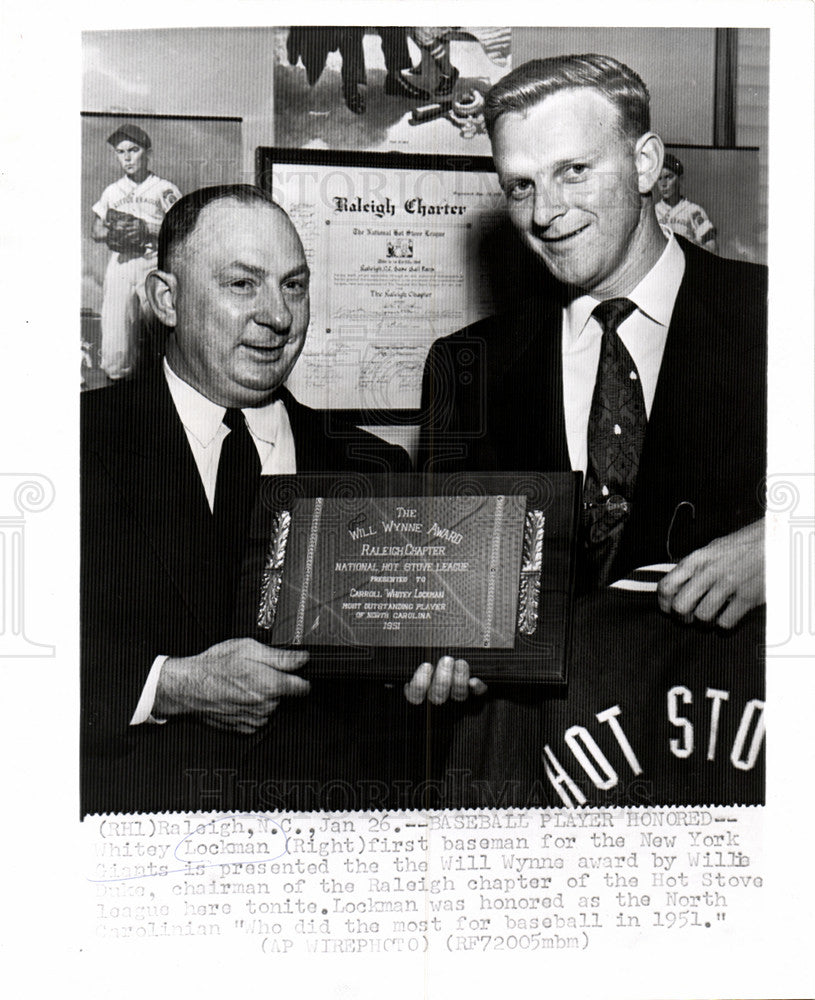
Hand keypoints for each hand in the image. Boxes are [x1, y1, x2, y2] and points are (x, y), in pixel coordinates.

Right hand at [155, 639, 309, 732]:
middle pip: (284, 695)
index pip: (303, 687)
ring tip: (243, 685)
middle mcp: (266, 705)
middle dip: (275, 684)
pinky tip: (238, 697)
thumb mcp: (249, 648)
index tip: (296, 674)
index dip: (301, 678)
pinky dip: (251, 709)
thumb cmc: (215, 666)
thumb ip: (281, 656)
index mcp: (272, 684)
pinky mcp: (244, 728)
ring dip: (263, 697)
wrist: (189, 688)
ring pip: (270, 707)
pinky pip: (257, 718)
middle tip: (256, 673)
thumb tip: (302, 658)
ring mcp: (255, 719)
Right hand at [404, 656, 487, 704]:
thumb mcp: (400, 679)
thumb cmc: (418, 686)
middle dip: (443, 678)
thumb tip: (388, 672)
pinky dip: (478, 688)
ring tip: (460, 663)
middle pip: (439, 696)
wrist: (440, 703)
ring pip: (458, 696)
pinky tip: (475, 681)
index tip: (425, 666)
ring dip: (460, 679)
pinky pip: (477, 697)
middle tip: (446, 660)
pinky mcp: (472, 699)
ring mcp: (454, 702)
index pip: (415, 696)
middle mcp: (435, 703)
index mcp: (416, 699)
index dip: (421, 683)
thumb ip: (396, 676)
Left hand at [657, 519, 763, 628]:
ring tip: (711, 617)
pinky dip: (724, 625)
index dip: (663, 604)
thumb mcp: (712, 549)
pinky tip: (727, 616)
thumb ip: (693, 567)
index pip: (666, 586)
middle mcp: (709, 571)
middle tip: (690, 617)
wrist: (773, 541)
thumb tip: (674, 585)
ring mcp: (729, 584)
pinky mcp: (747, 596)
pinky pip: (725, 622)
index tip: (668, 609)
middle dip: (682, 617)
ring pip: (702, 617)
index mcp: (697, 559)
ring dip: (704, 622)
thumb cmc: (741, 546)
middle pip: (680, 606)